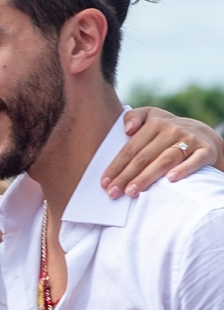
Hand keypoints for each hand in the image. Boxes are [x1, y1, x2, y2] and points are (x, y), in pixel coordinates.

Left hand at [102, 107, 222, 197]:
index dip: (116, 166)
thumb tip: (126, 129)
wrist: (203, 133)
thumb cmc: (166, 129)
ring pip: (164, 160)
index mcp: (155, 123)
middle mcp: (172, 130)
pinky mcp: (205, 150)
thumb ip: (134, 117)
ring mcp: (190, 140)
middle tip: (113, 193)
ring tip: (131, 192)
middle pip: (144, 157)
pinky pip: (194, 161)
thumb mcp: (151, 116)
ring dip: (146, 177)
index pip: (131, 148)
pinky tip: (170, 180)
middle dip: (126, 176)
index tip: (104, 182)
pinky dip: (183, 169)